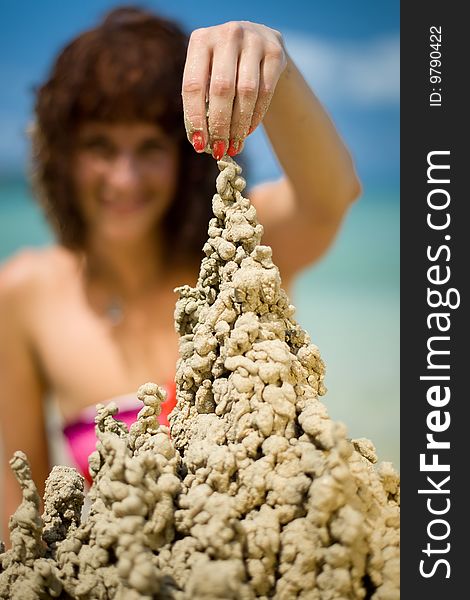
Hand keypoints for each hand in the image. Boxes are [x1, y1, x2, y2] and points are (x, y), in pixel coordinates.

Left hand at [182, 21, 286, 158]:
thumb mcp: (206, 75)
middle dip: (220, 125)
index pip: (193, 86)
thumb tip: (201, 142)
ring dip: (239, 125)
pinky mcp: (275, 52)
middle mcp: (227, 35)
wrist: (256, 43)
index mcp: (200, 40)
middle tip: (220, 150)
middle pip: (222, 89)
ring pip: (246, 92)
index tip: (199, 145)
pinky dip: (255, 117)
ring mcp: (253, 41)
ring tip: (234, 146)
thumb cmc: (222, 68)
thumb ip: (201, 102)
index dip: (195, 118)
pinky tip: (247, 132)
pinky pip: (265, 92)